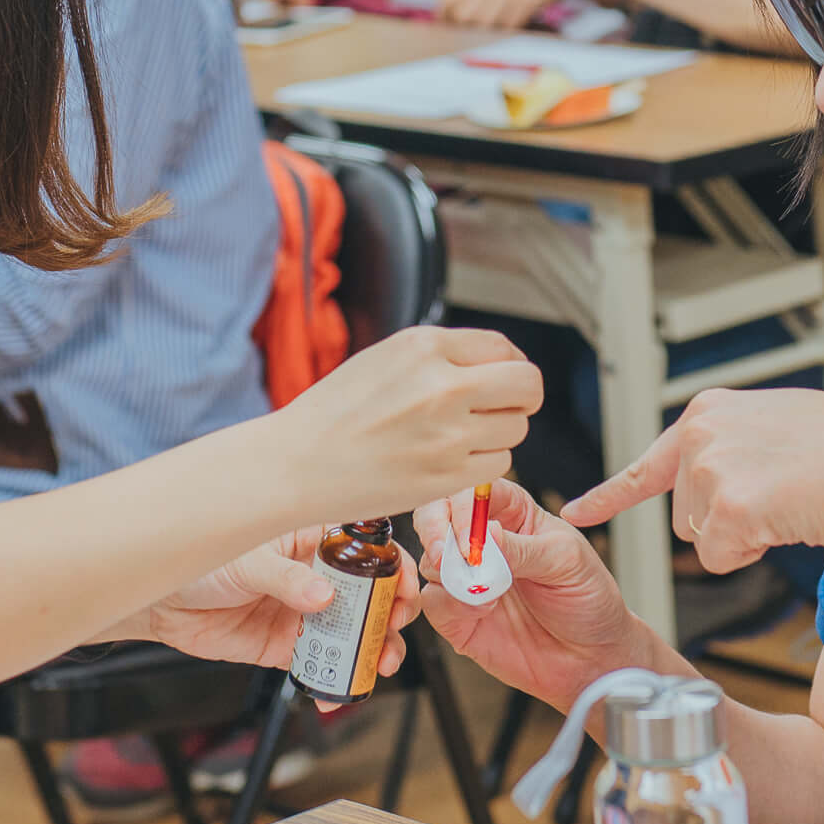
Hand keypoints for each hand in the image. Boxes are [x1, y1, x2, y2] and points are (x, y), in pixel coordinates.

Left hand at [137, 527, 418, 679]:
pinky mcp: (286, 646)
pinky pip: (320, 665)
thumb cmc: (201, 559)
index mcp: (311, 539)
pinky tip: (336, 691)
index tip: (403, 589)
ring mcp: (303, 613)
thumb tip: (324, 596)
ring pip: (352, 633)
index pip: (367, 549)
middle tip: (391, 633)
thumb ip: (286, 578)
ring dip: (371, 651)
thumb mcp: (247, 559)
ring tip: (376, 666)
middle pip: (370, 596)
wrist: (161, 601)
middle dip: (390, 616)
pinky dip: (333, 681)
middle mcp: (315, 576)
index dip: (392, 568)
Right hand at [266, 325, 543, 524]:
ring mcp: (448, 434)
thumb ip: (441, 356)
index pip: (504, 348)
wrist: (295, 464)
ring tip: (460, 436)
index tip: (504, 379)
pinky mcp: (447, 477)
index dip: (511, 366)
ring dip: (499, 433)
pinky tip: (450, 460)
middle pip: (527, 386)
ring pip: (516, 429)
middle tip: (504, 408)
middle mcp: (442, 386)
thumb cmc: (335, 413)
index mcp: (424, 347)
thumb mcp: (385, 359)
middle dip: (522, 397)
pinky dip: (483, 463)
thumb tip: (497, 363)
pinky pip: (498, 465)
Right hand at [413, 481, 650, 712]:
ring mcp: (469, 578)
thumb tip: (484, 532)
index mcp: (514, 514)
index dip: (464, 504)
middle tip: (446, 554)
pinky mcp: (458, 615)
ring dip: (451, 573)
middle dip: (435, 531)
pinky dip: (452, 604)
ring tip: (487, 591)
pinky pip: (433, 601)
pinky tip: (483, 611)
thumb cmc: (588, 600)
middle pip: (437, 516)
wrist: (590, 658)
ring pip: (431, 560)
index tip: (472, 531)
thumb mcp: (566, 562)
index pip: (474, 490)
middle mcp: (484, 542)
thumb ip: (522, 547)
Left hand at [565, 387, 823, 572]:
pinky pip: (722, 558)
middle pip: (683, 514)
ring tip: (787, 502)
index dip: (610, 494)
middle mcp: (699, 435)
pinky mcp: (727, 509)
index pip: (648, 463)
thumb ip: (731, 446)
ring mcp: (709, 471)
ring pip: (701, 539)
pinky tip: (786, 520)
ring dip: (740, 536)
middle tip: (778, 497)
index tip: (573, 511)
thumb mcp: (774, 426)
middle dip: (724, 521)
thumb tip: (706, 484)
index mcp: (707, 411)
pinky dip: (752, 553)